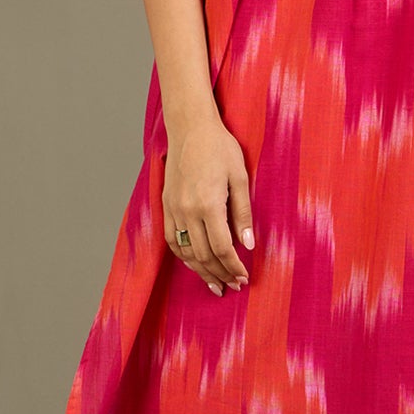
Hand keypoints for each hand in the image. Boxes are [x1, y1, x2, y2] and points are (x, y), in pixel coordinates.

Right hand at [160, 110, 253, 296]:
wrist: (190, 128)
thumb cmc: (219, 148)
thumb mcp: (240, 178)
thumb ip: (243, 214)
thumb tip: (247, 244)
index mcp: (208, 204)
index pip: (222, 248)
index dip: (233, 266)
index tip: (244, 277)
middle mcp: (187, 211)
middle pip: (203, 255)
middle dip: (220, 274)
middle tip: (233, 285)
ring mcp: (173, 209)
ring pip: (185, 252)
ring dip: (201, 271)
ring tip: (215, 284)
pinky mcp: (166, 205)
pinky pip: (173, 240)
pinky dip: (184, 256)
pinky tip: (195, 264)